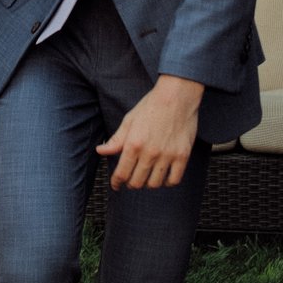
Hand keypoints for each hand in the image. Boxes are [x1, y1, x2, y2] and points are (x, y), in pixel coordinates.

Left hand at [98, 75, 203, 189]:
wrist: (177, 96)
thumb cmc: (151, 106)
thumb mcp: (129, 120)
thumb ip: (116, 140)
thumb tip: (100, 151)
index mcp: (133, 144)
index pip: (121, 174)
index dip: (116, 183)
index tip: (116, 185)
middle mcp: (150, 153)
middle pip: (136, 182)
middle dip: (130, 184)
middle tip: (130, 180)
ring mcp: (167, 155)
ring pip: (154, 184)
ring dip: (147, 184)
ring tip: (146, 177)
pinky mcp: (182, 156)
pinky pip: (174, 180)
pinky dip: (167, 182)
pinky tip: (163, 176)